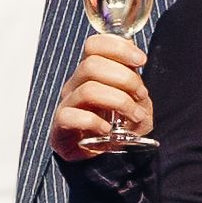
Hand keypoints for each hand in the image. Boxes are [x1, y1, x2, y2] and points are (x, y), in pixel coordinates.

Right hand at [51, 29, 155, 160]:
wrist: (101, 157)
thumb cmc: (117, 126)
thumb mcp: (134, 102)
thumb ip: (136, 82)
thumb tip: (137, 62)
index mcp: (91, 73)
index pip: (95, 45)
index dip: (118, 48)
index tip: (141, 61)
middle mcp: (76, 84)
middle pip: (92, 64)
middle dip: (125, 79)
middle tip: (140, 95)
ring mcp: (67, 104)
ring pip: (88, 89)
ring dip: (119, 102)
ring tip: (133, 115)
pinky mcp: (60, 126)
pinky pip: (72, 116)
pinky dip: (95, 123)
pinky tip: (107, 130)